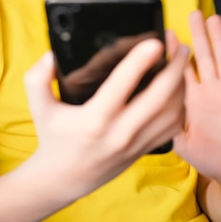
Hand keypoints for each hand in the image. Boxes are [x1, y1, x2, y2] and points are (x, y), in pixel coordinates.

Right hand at [25, 35, 188, 200]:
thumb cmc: (53, 136)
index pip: (121, 85)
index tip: (155, 42)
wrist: (63, 179)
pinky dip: (181, 105)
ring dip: (182, 85)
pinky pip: (173, 128)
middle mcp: (120, 132)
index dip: (140, 61)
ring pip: (172, 113)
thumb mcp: (39, 107)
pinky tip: (179, 88)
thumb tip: (50, 55)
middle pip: (160, 98)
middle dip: (176, 69)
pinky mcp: (144, 150)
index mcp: (94, 119)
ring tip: (182, 61)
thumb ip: (38, 79)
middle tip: (180, 46)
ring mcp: (135, 143)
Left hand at [173, 11, 220, 194]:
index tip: (165, 31)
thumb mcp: (182, 143)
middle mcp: (211, 91)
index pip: (181, 69)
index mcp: (193, 100)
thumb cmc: (209, 160)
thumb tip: (147, 110)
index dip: (174, 50)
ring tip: (213, 19)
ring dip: (219, 39)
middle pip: (204, 56)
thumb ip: (167, 126)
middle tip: (192, 13)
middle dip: (198, 35)